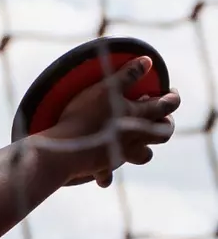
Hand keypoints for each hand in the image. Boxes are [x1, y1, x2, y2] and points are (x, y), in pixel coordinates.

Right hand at [37, 56, 179, 187]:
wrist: (65, 149)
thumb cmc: (84, 116)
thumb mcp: (105, 90)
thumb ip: (127, 75)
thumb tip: (148, 61)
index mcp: (138, 116)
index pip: (166, 105)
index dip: (172, 97)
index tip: (172, 92)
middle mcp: (135, 137)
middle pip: (163, 133)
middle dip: (165, 123)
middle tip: (160, 116)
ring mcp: (121, 153)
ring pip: (144, 156)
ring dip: (145, 149)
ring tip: (137, 142)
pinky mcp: (103, 166)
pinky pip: (107, 175)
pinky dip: (107, 175)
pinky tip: (103, 176)